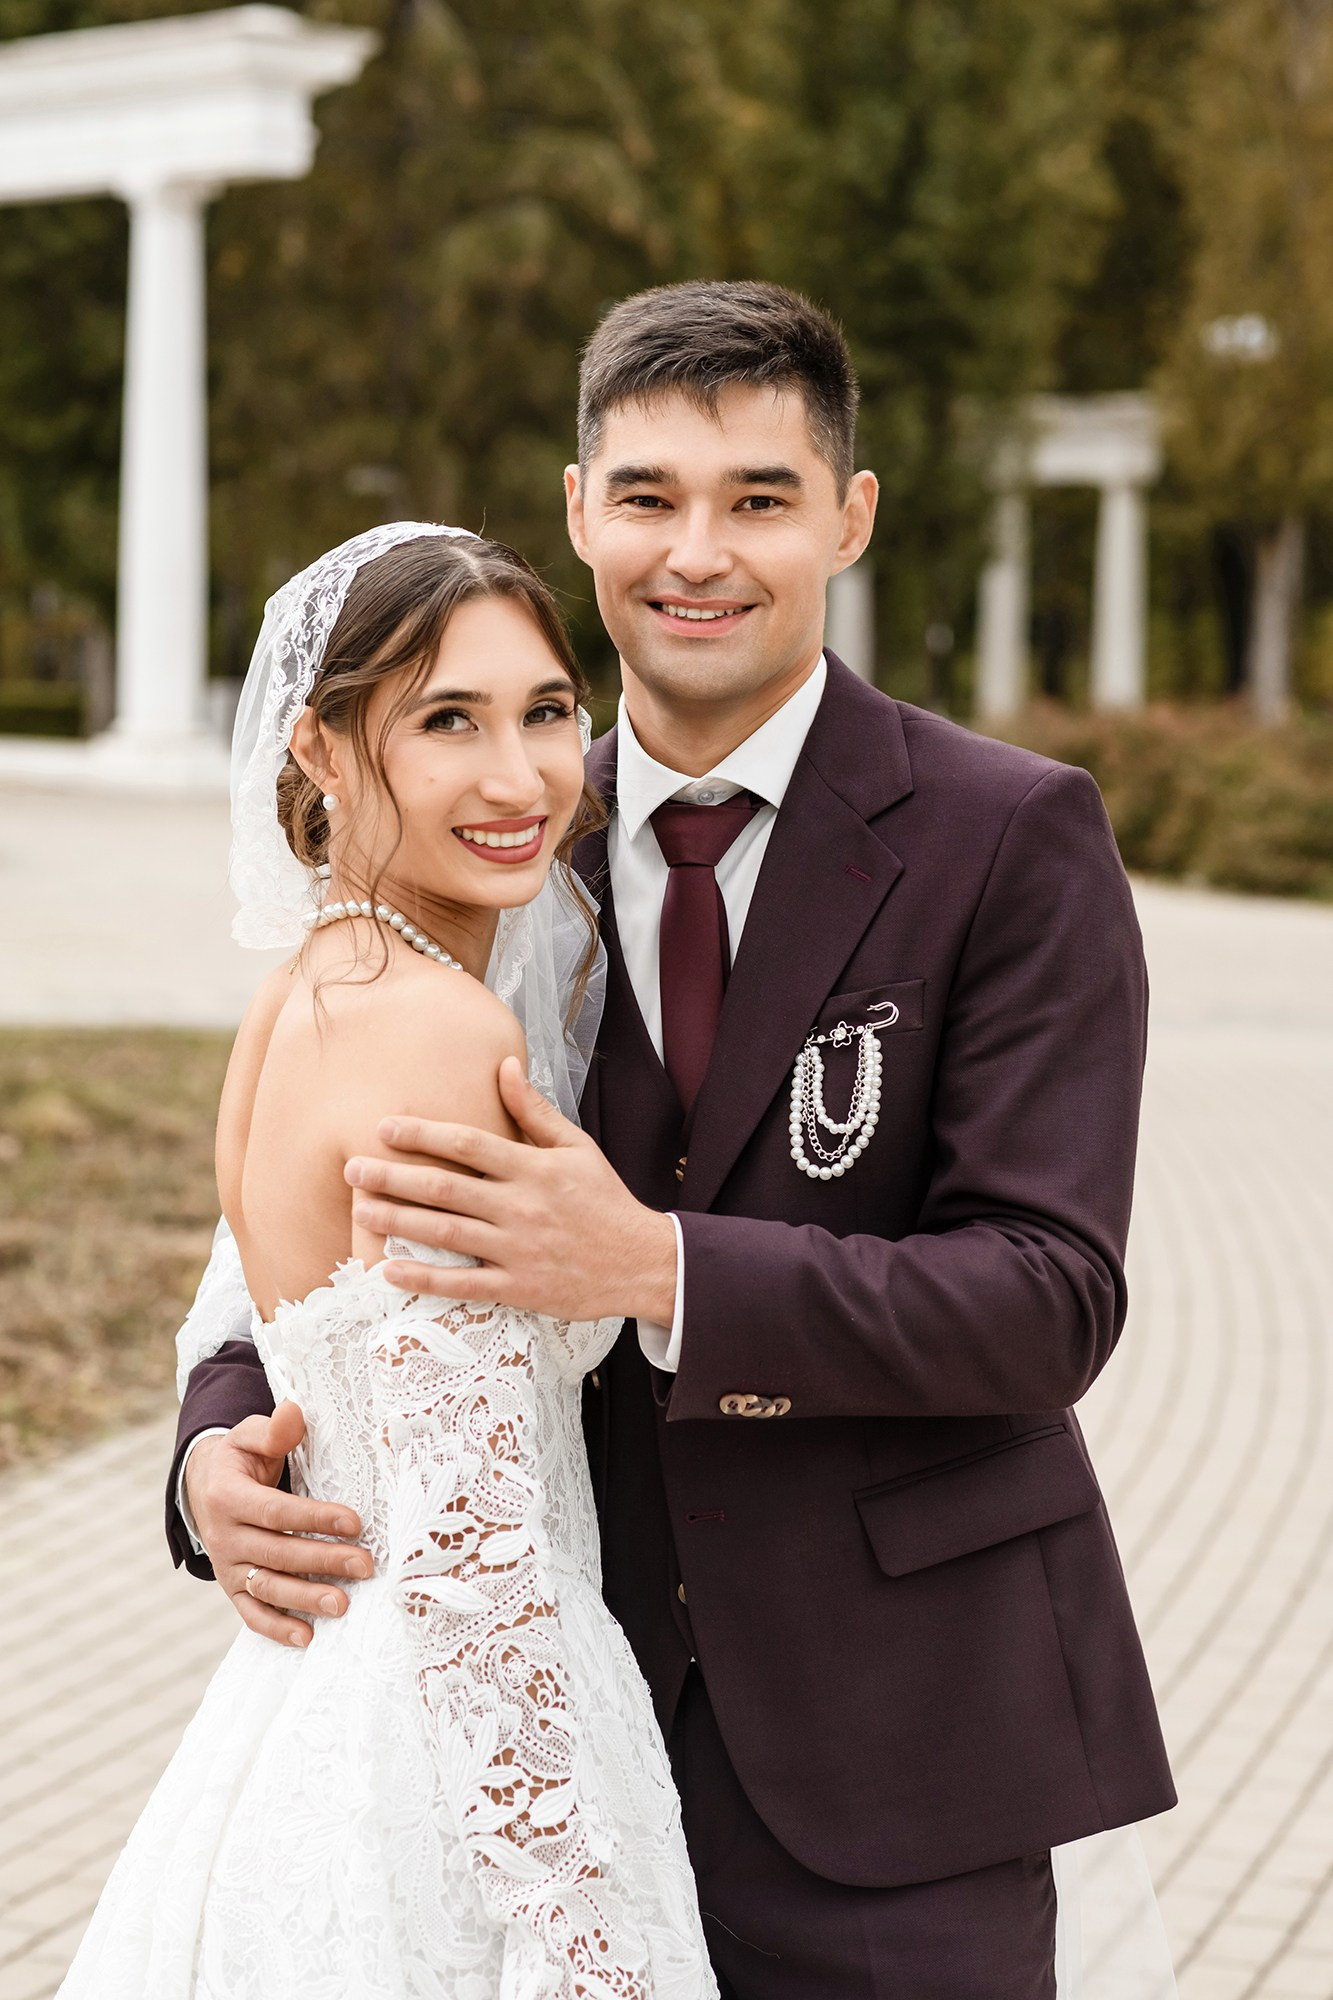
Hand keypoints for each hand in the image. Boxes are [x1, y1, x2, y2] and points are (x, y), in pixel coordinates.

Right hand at [185, 1401, 373, 1647]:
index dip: (315, 1517)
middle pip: (278, 1552)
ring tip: (343, 1604)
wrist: (203, 1486)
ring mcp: (227, 1567)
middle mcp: (224, 1536)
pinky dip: (276, 1629)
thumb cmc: (241, 1458)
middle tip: (365, 1565)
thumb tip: (294, 1413)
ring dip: (305, 1599)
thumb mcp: (251, 1435)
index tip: (355, 1522)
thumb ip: (274, 1429)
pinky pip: (251, 1614)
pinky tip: (308, 1638)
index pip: (277, 1511)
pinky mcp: (232, 1588)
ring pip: (267, 1587)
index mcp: (228, 1496)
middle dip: (323, 1560)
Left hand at [345, 1057, 678, 1323]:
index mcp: (533, 1168)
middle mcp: (520, 1207)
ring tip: (360, 1211)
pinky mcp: (519, 1288)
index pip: (467, 1145)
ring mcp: (517, 1250)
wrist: (641, 1261)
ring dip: (398, 1222)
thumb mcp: (577, 1146)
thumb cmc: (605, 1200)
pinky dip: (424, 1279)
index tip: (384, 1128)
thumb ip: (534, 1110)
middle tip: (353, 1169)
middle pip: (444, 1188)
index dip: (422, 1135)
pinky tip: (389, 1271)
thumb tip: (504, 1065)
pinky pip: (463, 1284)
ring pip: (445, 1234)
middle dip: (393, 1177)